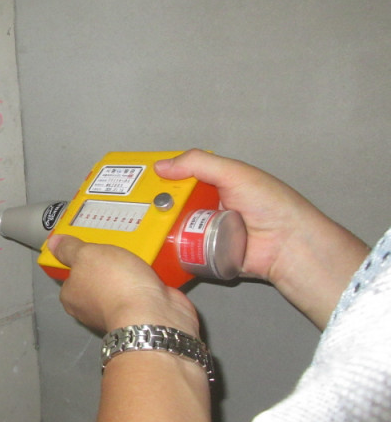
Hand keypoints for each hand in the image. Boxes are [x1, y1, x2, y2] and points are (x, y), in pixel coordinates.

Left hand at [48, 234, 199, 336]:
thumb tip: (53, 242)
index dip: (82, 264)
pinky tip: (150, 275)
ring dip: (127, 279)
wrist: (150, 313)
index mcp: (71, 297)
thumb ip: (70, 249)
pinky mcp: (138, 317)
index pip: (70, 278)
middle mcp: (88, 311)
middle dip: (106, 271)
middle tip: (117, 255)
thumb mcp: (86, 255)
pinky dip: (143, 287)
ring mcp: (114, 316)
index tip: (95, 253)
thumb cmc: (113, 283)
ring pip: (117, 291)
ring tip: (136, 261)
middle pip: (95, 284)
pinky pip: (138, 297)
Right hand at [155, 149, 368, 327]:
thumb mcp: (234, 173)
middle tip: (132, 208)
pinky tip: (152, 249)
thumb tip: (161, 165)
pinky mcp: (205, 257)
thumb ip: (199, 163)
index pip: (181, 179)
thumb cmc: (270, 205)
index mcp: (217, 185)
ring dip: (159, 230)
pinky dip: (169, 251)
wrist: (288, 246)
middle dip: (155, 207)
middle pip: (173, 206)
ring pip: (173, 230)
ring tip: (137, 229)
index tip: (138, 181)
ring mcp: (207, 234)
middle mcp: (209, 209)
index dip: (162, 179)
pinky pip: (181, 253)